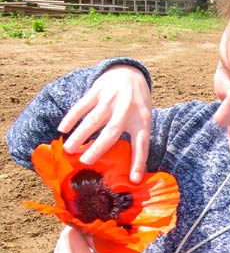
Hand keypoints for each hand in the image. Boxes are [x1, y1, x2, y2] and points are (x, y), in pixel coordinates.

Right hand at [58, 65, 151, 183]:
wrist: (130, 73)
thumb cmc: (137, 106)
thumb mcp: (143, 121)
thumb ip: (137, 141)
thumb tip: (134, 174)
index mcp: (142, 121)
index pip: (141, 144)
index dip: (138, 162)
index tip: (134, 179)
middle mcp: (126, 110)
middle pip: (112, 131)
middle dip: (99, 147)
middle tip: (86, 161)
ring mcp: (111, 99)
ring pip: (93, 119)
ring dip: (80, 134)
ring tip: (68, 149)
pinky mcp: (98, 90)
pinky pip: (82, 105)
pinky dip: (72, 117)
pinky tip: (63, 129)